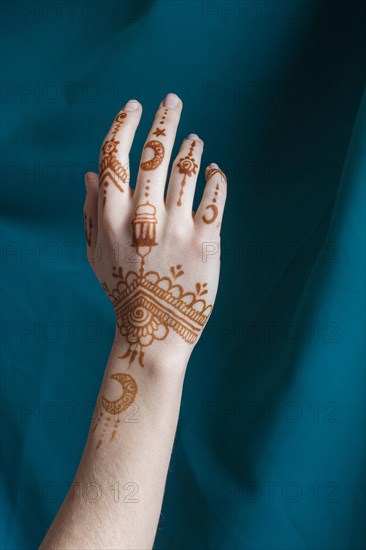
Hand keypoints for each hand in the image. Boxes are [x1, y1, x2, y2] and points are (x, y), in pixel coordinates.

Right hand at [84, 93, 226, 368]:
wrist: (156, 334)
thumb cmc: (124, 292)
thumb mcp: (97, 256)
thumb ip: (91, 213)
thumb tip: (90, 173)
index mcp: (112, 220)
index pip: (114, 157)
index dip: (123, 125)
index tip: (133, 106)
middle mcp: (144, 219)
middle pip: (153, 154)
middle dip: (163, 120)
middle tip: (172, 100)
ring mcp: (177, 230)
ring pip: (187, 170)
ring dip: (192, 148)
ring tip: (195, 140)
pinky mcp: (206, 244)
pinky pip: (215, 197)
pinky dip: (216, 177)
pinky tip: (215, 171)